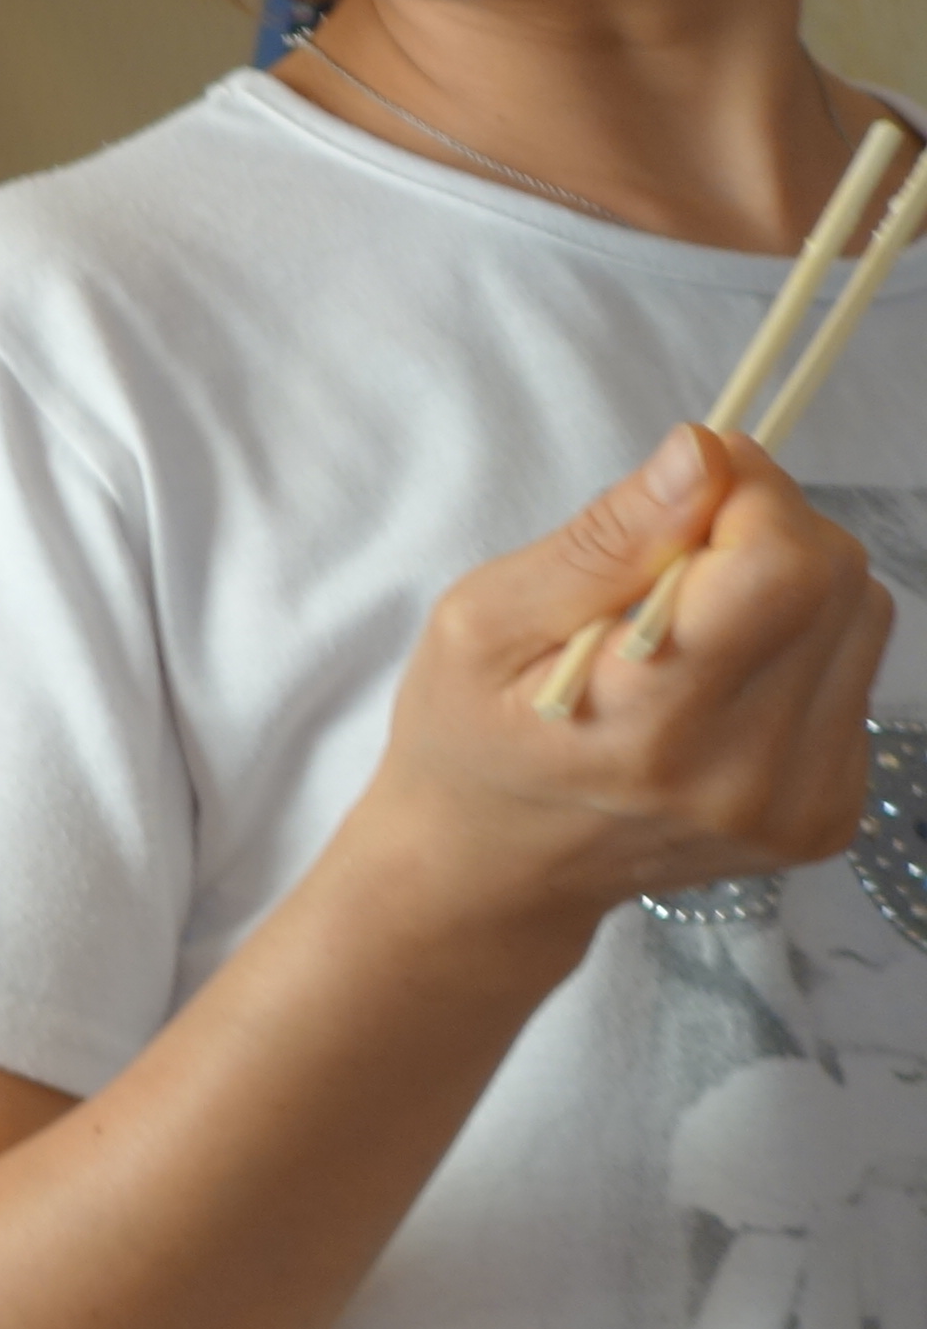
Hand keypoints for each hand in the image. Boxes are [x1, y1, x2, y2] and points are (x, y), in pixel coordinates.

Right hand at [365, 422, 886, 929]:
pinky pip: (856, 675)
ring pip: (861, 617)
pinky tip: (720, 680)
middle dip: (764, 531)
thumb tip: (702, 454)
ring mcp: (801, 805)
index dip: (748, 492)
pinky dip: (796, 648)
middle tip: (674, 558)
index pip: (783, 564)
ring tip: (695, 622)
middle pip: (836, 580)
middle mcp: (747, 777)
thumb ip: (603, 542)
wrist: (492, 874)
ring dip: (787, 587)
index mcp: (652, 728)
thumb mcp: (481, 623)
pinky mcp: (830, 813)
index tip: (686, 490)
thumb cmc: (467, 739)